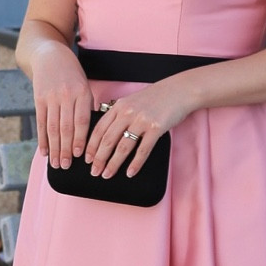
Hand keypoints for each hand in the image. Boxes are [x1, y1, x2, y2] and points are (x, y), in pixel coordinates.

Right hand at [32, 48, 93, 168]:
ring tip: (56, 164)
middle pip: (65, 127)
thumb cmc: (71, 72)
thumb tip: (91, 132)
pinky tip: (44, 151)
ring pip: (52, 127)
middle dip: (66, 149)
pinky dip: (42, 139)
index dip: (80, 139)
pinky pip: (41, 122)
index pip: (81, 120)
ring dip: (54, 148)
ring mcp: (50, 97)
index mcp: (81, 92)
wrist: (49, 54)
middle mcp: (65, 95)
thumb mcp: (84, 84)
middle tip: (67, 167)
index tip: (81, 156)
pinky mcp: (38, 98)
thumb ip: (86, 106)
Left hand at [84, 78, 198, 179]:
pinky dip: (135, 163)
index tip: (86, 159)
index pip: (99, 129)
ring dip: (113, 163)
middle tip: (94, 171)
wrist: (179, 90)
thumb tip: (106, 134)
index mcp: (119, 106)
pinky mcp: (156, 128)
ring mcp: (141, 120)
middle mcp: (127, 112)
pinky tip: (130, 172)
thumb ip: (119, 114)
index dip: (91, 146)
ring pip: (122, 147)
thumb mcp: (131, 101)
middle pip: (108, 140)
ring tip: (107, 174)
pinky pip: (142, 150)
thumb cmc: (156, 98)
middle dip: (99, 158)